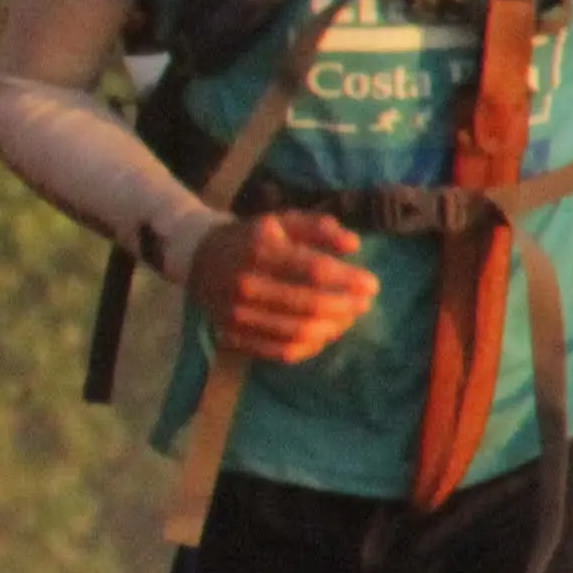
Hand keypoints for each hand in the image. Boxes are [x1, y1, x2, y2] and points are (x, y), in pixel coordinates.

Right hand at [185, 209, 378, 366]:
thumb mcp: (282, 222)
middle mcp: (246, 284)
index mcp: (259, 250)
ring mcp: (237, 313)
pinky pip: (281, 351)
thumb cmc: (251, 238)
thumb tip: (354, 244)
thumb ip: (319, 228)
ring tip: (347, 318)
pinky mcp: (234, 334)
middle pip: (309, 305)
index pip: (314, 270)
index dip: (348, 280)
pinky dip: (310, 346)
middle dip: (346, 307)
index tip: (372, 284)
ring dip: (333, 328)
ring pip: (298, 332)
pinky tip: (324, 334)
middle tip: (364, 304)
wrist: (199, 258)